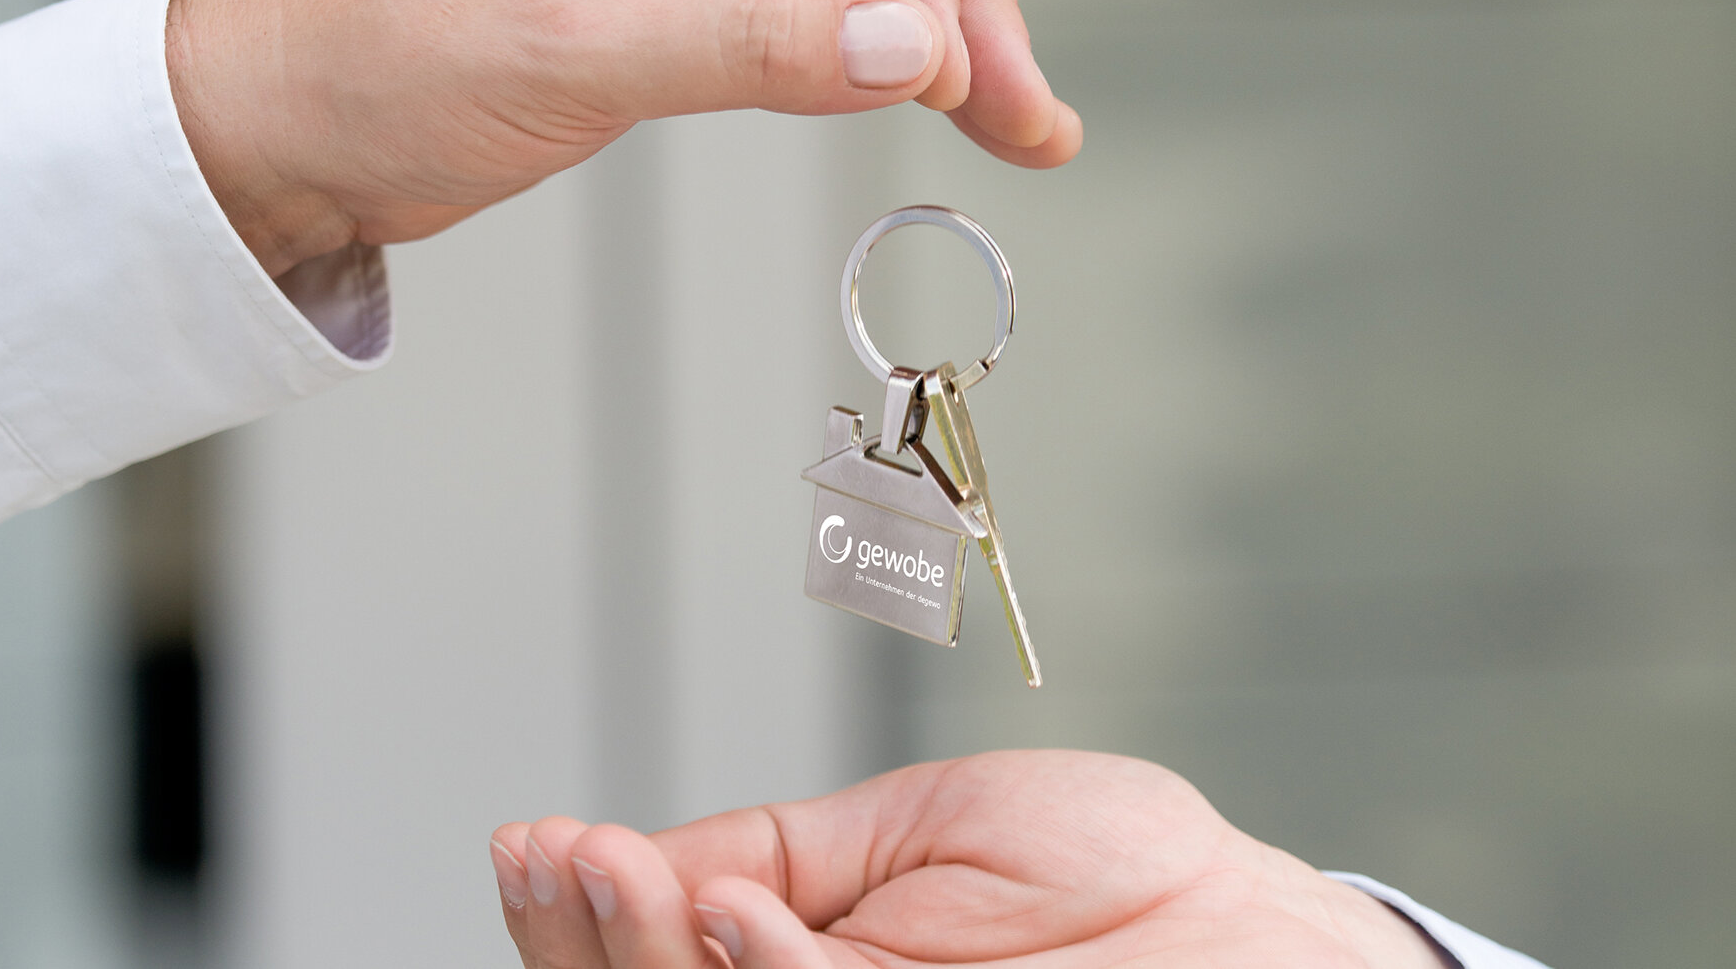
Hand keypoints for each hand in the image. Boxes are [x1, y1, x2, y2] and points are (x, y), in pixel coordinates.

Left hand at [166, 0, 1081, 275]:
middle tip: (1024, 107)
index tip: (949, 59)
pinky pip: (805, 15)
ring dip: (933, 42)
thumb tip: (910, 46)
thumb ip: (758, 43)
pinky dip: (868, 66)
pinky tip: (918, 102)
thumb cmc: (376, 46)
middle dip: (957, 4)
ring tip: (1008, 123)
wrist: (289, 131)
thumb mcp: (581, 43)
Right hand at [488, 750, 1452, 968]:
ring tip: (615, 866)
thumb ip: (773, 854)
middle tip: (570, 858)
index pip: (646, 959)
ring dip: (639, 956)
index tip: (538, 843)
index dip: (572, 914)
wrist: (1242, 926)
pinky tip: (734, 912)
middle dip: (585, 940)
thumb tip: (636, 858)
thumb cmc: (1106, 874)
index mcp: (798, 961)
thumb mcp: (909, 825)